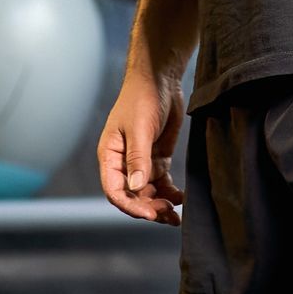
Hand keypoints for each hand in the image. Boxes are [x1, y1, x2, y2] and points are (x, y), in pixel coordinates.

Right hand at [97, 62, 186, 223]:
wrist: (160, 78)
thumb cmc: (142, 98)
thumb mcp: (139, 128)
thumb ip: (138, 158)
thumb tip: (137, 188)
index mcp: (110, 156)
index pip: (115, 190)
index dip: (131, 205)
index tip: (150, 214)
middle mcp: (123, 163)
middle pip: (133, 196)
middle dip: (149, 208)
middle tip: (169, 215)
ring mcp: (141, 161)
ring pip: (148, 193)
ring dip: (161, 205)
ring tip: (177, 214)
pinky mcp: (157, 158)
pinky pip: (162, 183)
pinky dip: (171, 193)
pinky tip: (182, 199)